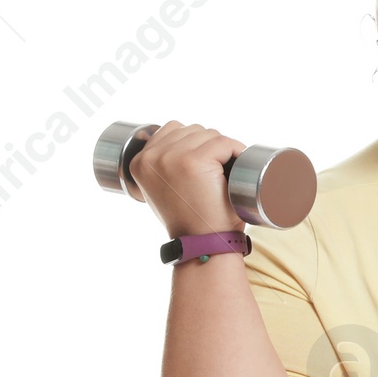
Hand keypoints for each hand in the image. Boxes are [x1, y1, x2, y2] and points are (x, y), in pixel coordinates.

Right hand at [125, 120, 247, 238]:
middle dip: (209, 147)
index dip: (194, 144)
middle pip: (191, 131)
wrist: (204, 245)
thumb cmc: (190, 222)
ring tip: (226, 172)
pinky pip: (223, 142)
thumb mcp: (163, 192)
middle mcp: (151, 157)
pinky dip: (236, 150)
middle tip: (219, 173)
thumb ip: (161, 168)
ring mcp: (172, 157)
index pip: (171, 130)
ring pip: (208, 135)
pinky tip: (238, 166)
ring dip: (222, 149)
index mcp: (139, 162)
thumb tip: (174, 147)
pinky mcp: (194, 161)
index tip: (206, 164)